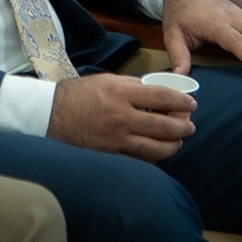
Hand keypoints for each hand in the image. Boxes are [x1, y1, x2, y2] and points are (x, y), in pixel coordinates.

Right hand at [46, 73, 195, 161]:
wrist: (50, 114)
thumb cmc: (77, 95)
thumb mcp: (106, 81)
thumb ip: (133, 87)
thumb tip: (158, 94)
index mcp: (121, 93)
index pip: (162, 96)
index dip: (181, 101)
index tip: (191, 104)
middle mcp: (121, 117)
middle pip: (165, 125)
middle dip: (183, 126)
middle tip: (190, 125)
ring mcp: (116, 140)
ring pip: (157, 148)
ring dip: (174, 145)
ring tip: (179, 141)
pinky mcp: (110, 155)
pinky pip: (141, 161)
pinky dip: (154, 158)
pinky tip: (159, 153)